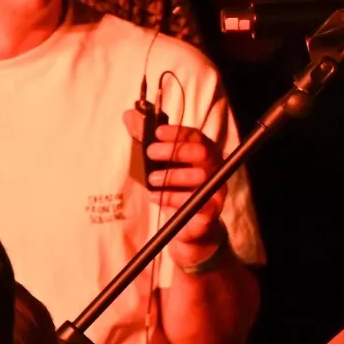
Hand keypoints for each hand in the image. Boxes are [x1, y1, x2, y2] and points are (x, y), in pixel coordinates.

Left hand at [123, 110, 227, 260]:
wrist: (190, 229)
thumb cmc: (176, 190)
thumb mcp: (158, 163)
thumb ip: (144, 138)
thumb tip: (128, 114)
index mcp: (205, 154)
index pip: (196, 136)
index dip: (177, 132)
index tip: (156, 133)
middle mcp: (215, 170)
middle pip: (202, 153)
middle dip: (174, 151)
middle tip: (150, 153)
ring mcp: (215, 192)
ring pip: (199, 178)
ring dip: (171, 177)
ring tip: (151, 181)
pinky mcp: (210, 213)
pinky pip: (196, 204)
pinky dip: (172, 199)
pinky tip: (155, 197)